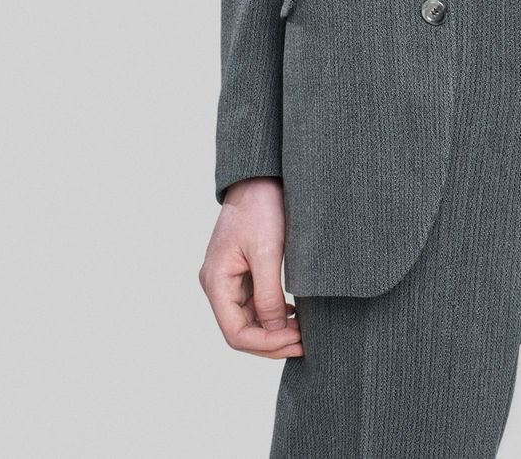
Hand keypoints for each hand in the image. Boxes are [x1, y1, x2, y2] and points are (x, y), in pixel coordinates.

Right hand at [199, 177, 304, 357]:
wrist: (260, 177)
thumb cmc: (260, 208)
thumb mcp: (267, 251)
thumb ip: (268, 294)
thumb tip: (275, 330)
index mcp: (216, 282)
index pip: (235, 333)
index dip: (265, 343)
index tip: (295, 340)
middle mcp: (218, 285)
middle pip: (241, 332)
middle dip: (271, 342)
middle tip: (304, 343)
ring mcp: (229, 280)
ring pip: (249, 321)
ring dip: (273, 331)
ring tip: (302, 333)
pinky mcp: (242, 273)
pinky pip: (254, 305)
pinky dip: (272, 315)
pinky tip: (293, 315)